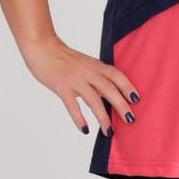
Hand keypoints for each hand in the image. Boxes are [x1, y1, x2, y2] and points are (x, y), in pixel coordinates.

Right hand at [20, 33, 139, 135]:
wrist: (42, 47)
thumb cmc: (62, 57)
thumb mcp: (83, 63)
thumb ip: (94, 76)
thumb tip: (107, 92)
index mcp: (95, 65)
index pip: (116, 75)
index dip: (128, 86)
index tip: (137, 99)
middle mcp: (88, 71)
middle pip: (109, 89)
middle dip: (121, 105)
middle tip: (130, 120)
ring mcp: (75, 79)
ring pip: (93, 99)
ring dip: (103, 117)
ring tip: (109, 131)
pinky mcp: (61, 86)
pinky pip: (72, 105)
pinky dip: (79, 118)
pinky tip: (85, 129)